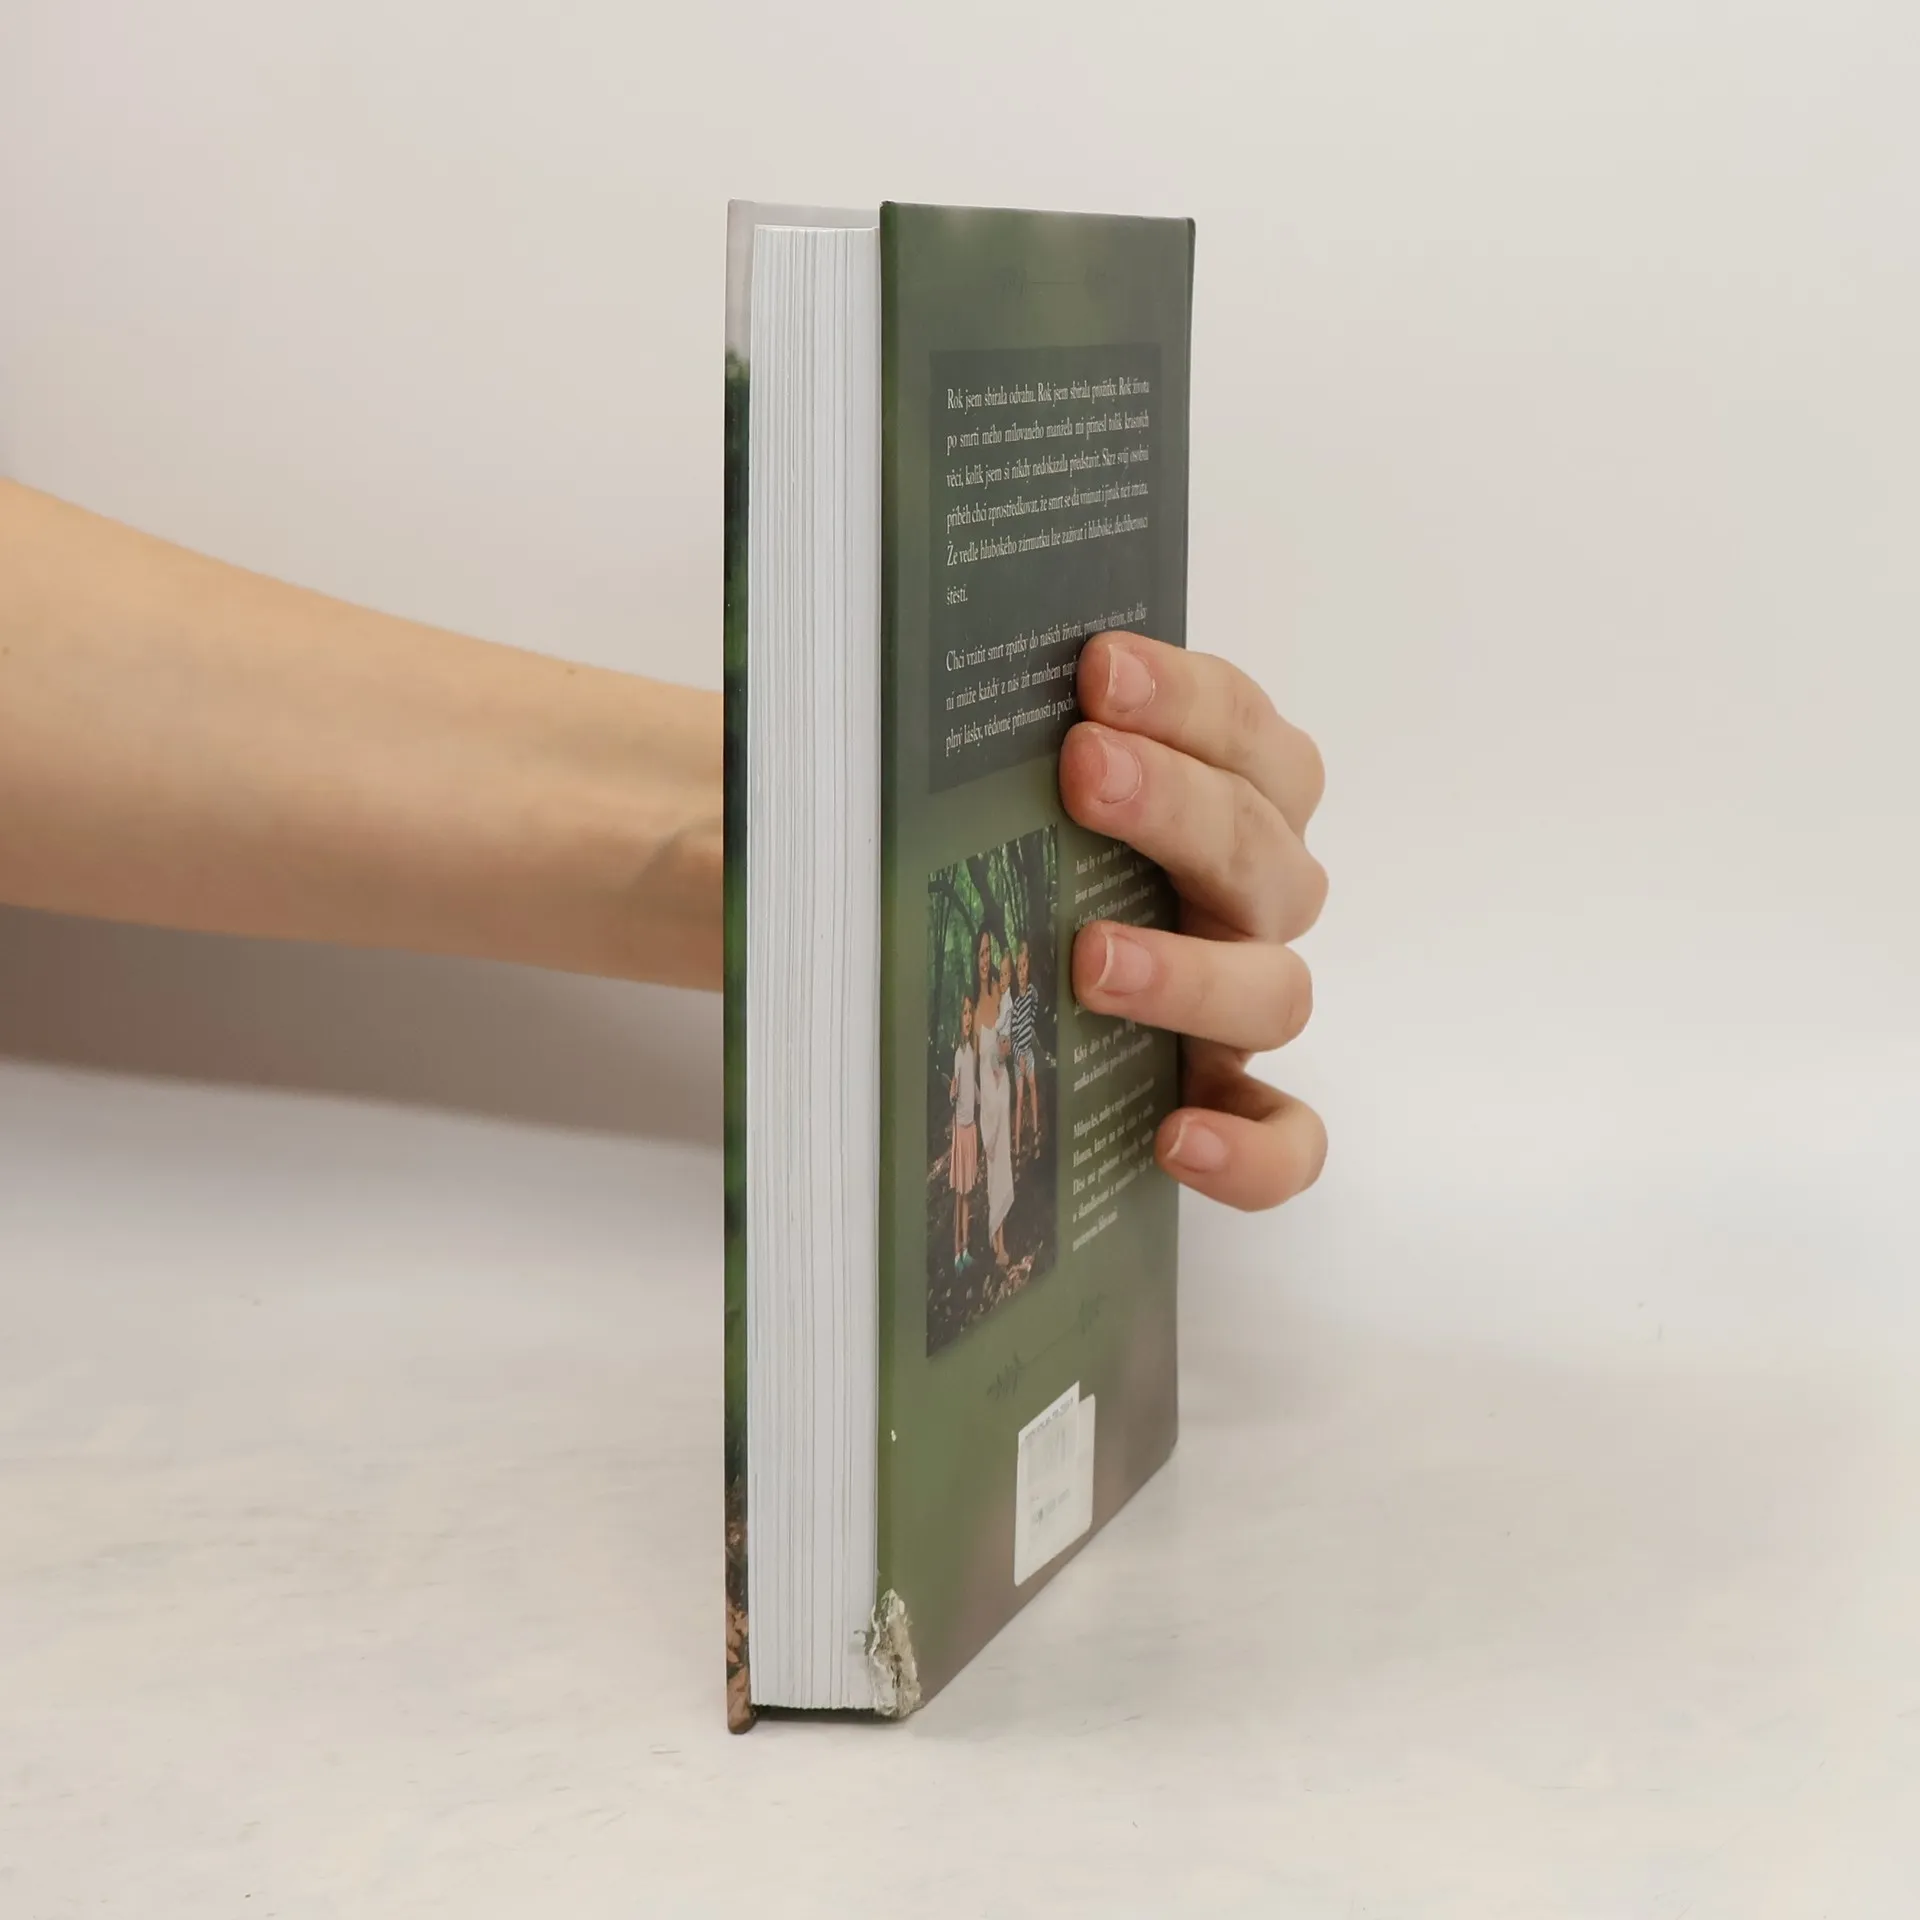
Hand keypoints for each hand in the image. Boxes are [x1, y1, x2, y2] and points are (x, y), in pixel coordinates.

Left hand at [1060, 632, 1327, 1209]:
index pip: (1239, 728)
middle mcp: (1255, 897)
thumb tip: (913, 703)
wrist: (1037, 993)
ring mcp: (1248, 1000)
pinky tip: (1176, 1138)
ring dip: (1190, 971)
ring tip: (1091, 961)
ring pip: (1275, 990)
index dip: (1182, 697)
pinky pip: (1289, 1138)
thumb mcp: (1022, 791)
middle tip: (1085, 769)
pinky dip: (1254, 1147)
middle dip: (1175, 801)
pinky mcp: (1240, 1104)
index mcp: (1233, 794)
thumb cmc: (1033, 856)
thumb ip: (1010, 746)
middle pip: (1257, 847)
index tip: (1099, 668)